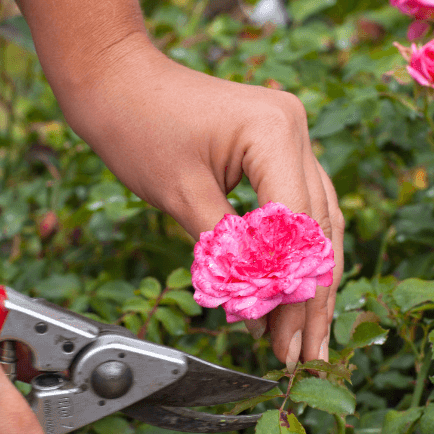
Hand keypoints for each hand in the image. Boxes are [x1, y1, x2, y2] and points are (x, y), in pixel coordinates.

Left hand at [57, 38, 344, 368]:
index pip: (296, 228)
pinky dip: (293, 253)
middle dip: (308, 299)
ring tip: (306, 340)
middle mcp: (295, 129)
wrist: (116, 78)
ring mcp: (292, 135)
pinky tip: (293, 295)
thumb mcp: (180, 196)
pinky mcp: (278, 146)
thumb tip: (256, 309)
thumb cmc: (136, 124)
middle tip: (302, 356)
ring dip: (309, 283)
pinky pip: (298, 207)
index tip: (281, 340)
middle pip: (316, 230)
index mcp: (275, 132)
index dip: (290, 290)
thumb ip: (225, 253)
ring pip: (317, 223)